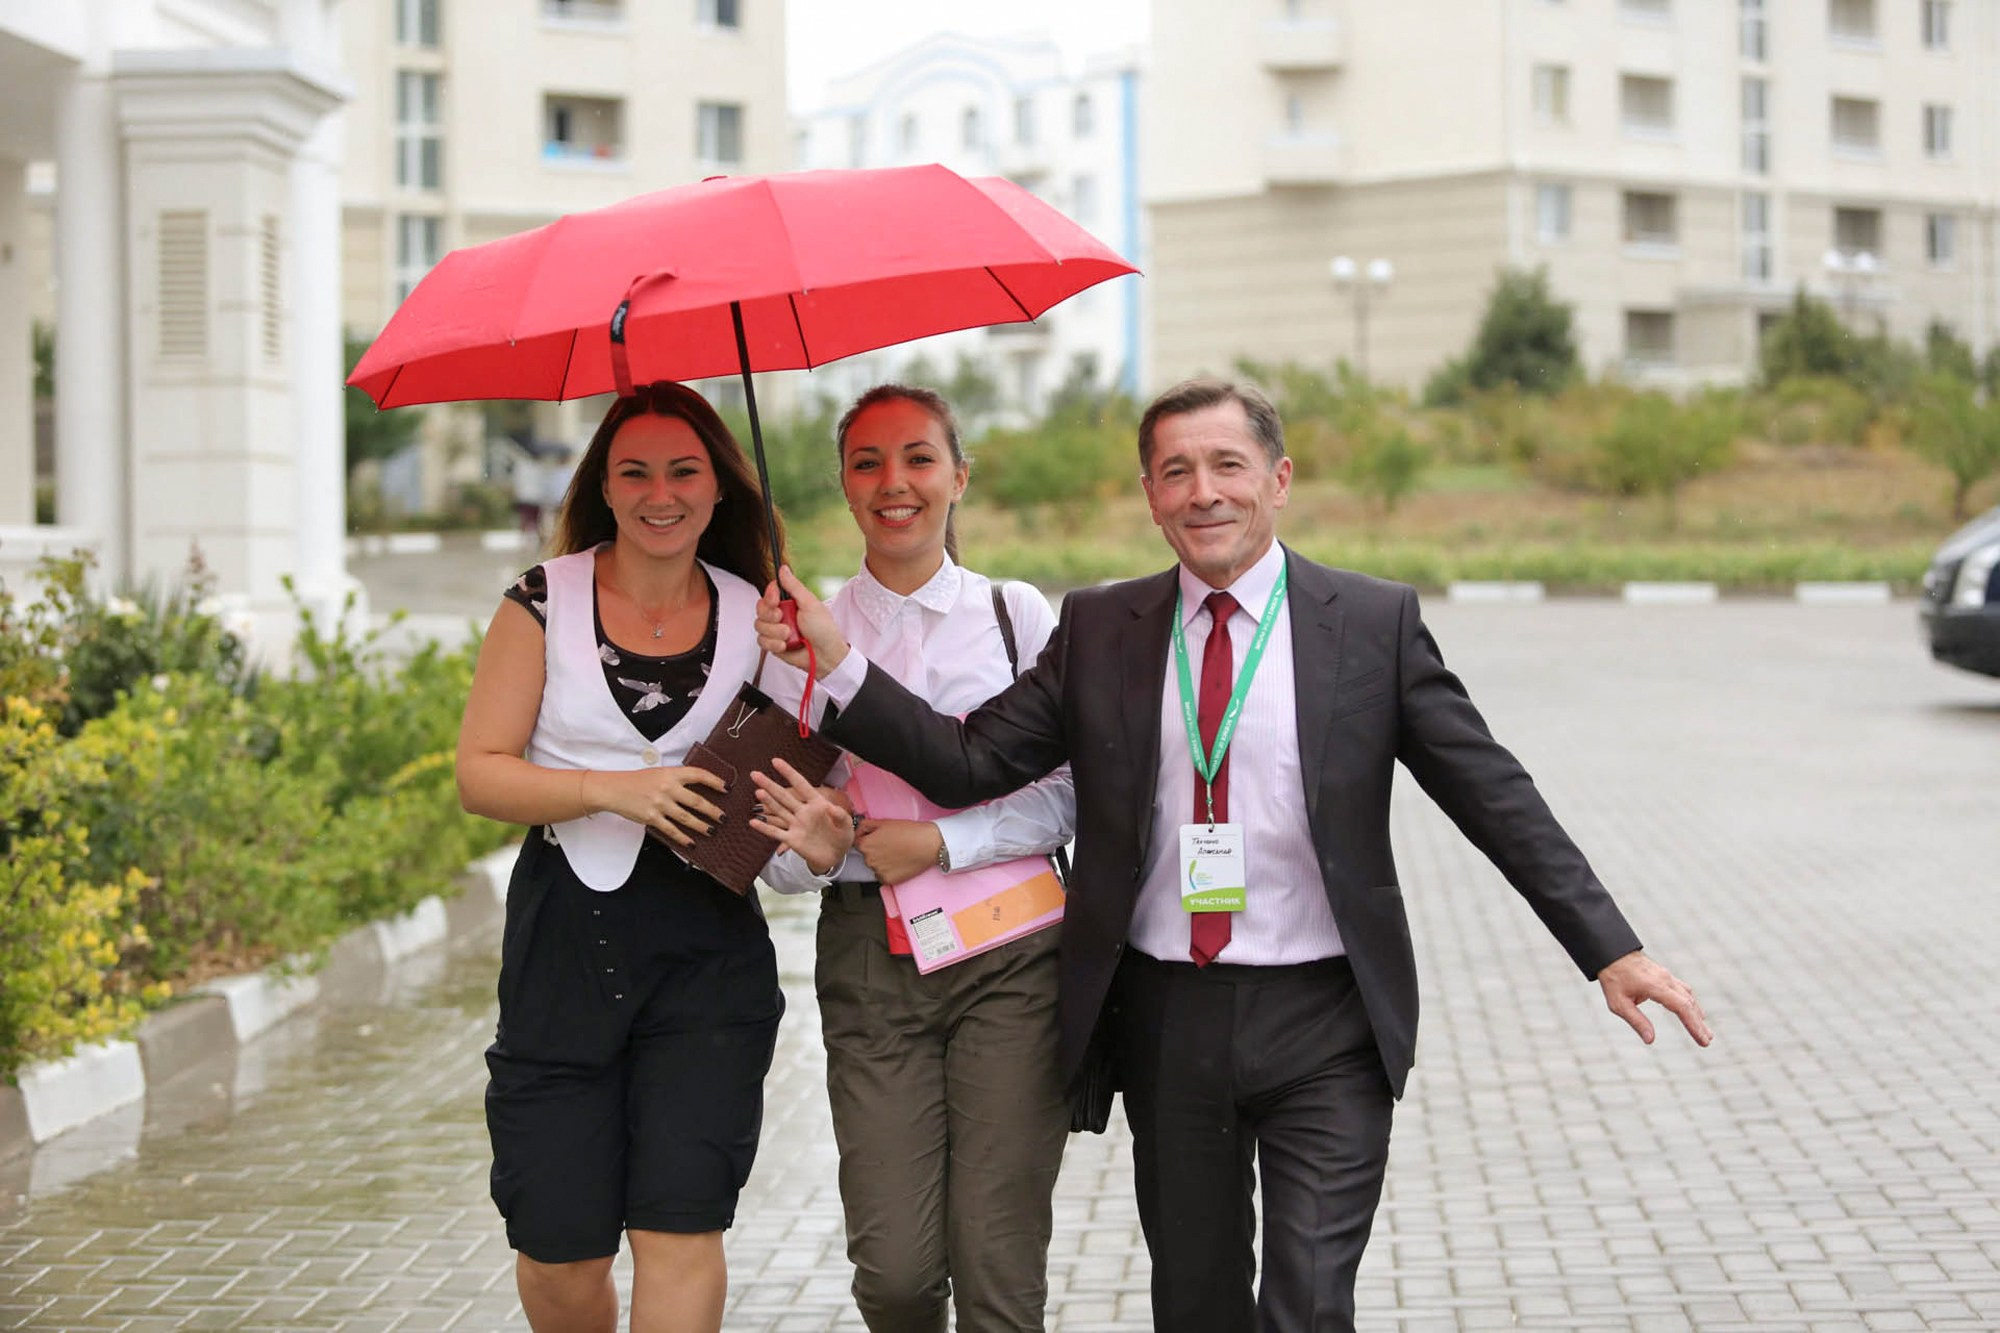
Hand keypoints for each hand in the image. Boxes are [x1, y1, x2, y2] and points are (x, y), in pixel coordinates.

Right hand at [584, 766, 724, 847]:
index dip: (715, 781)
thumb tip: (698, 787)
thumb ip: (676, 779)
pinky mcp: (652, 818)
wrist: (614, 790)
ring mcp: (660, 804)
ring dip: (702, 826)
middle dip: (713, 811)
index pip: (698, 775)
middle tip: (723, 817)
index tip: (726, 788)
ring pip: (687, 818)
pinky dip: (683, 837)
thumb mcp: (659, 773)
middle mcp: (667, 788)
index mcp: (671, 773)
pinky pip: (672, 830)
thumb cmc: (637, 781)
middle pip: (697, 801)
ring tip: (712, 830)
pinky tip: (692, 842)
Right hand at [748, 757, 854, 874]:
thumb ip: (840, 816)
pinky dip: (764, 828)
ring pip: (779, 811)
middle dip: (770, 785)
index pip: (801, 785)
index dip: (789, 773)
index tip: (776, 762)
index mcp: (817, 804)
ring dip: (768, 802)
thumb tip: (831, 807)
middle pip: (784, 796)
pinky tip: (753, 822)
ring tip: (758, 792)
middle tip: (755, 774)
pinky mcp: (792, 840)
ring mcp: (796, 825)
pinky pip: (776, 832)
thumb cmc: (842, 836)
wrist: (835, 856)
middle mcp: (803, 812)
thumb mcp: (846, 825)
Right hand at [757, 566, 849, 678]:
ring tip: (789, 635)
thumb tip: (783, 568)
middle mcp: (780, 615)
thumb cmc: (823, 629)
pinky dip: (774, 644)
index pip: (769, 593)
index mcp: (789, 602)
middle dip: (770, 614)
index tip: (775, 599)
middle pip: (760, 609)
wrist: (825, 656)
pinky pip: (762, 641)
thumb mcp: (810, 604)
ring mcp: (775, 630)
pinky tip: (785, 645)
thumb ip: (794, 586)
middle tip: (782, 617)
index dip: (769, 595)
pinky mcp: (773, 645)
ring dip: (775, 631)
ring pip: (759, 626)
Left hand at [853, 819, 944, 887]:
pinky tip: (899, 862)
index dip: (869, 838)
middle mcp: (868, 860)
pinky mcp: (888, 880)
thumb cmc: (909, 832)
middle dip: (875, 850)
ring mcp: (878, 871)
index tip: (879, 838)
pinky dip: (889, 871)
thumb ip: (866, 825)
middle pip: (867, 855)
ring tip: (897, 853)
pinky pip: (883, 876)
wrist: (928, 844)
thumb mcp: (884, 822)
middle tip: (891, 844)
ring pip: (875, 866)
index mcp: (865, 844)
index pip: (858, 842)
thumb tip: (858, 830)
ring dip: (882, 861)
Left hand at [1597, 951, 1712, 1046]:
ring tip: (1704, 1031)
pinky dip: (1690, 1003)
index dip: (1693, 1025)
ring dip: (1697, 1014)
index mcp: (1655, 987)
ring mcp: (1667, 976)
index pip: (1681, 1007)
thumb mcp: (1619, 1003)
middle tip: (1707, 1041)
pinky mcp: (1665, 975)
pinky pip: (1683, 990)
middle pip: (1689, 1003)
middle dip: (1699, 1023)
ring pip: (1688, 996)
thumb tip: (1650, 1040)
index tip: (1702, 1040)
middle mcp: (1665, 980)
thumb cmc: (1613, 979)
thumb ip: (1636, 1021)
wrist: (1611, 953)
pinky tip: (1694, 1011)